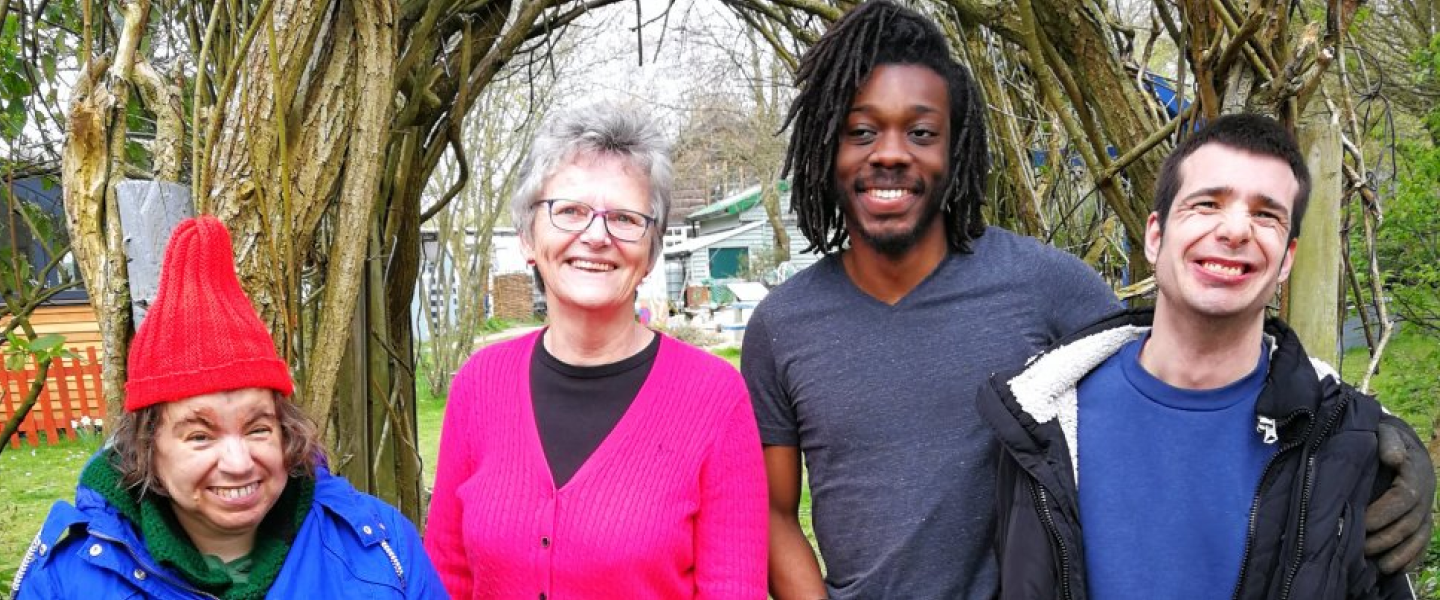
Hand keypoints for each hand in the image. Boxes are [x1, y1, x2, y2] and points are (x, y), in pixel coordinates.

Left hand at [1364, 415, 1435, 573]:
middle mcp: (1425, 496)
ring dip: (1398, 554)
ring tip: (1376, 565)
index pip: (1403, 498)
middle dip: (1384, 538)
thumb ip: (1388, 442)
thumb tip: (1392, 457)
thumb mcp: (1386, 433)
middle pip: (1408, 523)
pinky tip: (1394, 570)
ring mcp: (1425, 511)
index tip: (1362, 521)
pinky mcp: (1422, 521)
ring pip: (1416, 538)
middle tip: (1359, 547)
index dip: (1383, 512)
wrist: (1400, 445)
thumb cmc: (1385, 439)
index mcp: (1415, 474)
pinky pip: (1421, 544)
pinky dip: (1410, 558)